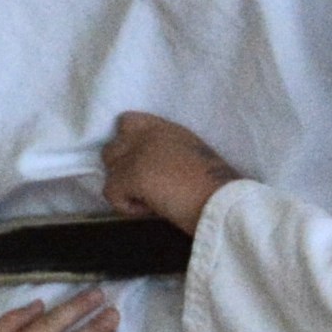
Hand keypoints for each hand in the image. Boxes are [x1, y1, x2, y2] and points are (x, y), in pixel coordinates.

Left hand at [102, 111, 244, 233]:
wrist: (221, 201)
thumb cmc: (216, 186)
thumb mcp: (193, 155)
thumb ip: (168, 152)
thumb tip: (153, 169)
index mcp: (166, 128)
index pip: (128, 122)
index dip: (127, 144)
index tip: (142, 165)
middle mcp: (147, 134)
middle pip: (112, 149)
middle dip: (123, 170)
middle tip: (147, 188)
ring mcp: (136, 153)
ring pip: (109, 171)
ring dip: (125, 188)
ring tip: (149, 199)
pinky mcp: (130, 175)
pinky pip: (110, 193)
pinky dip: (128, 207)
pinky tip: (152, 210)